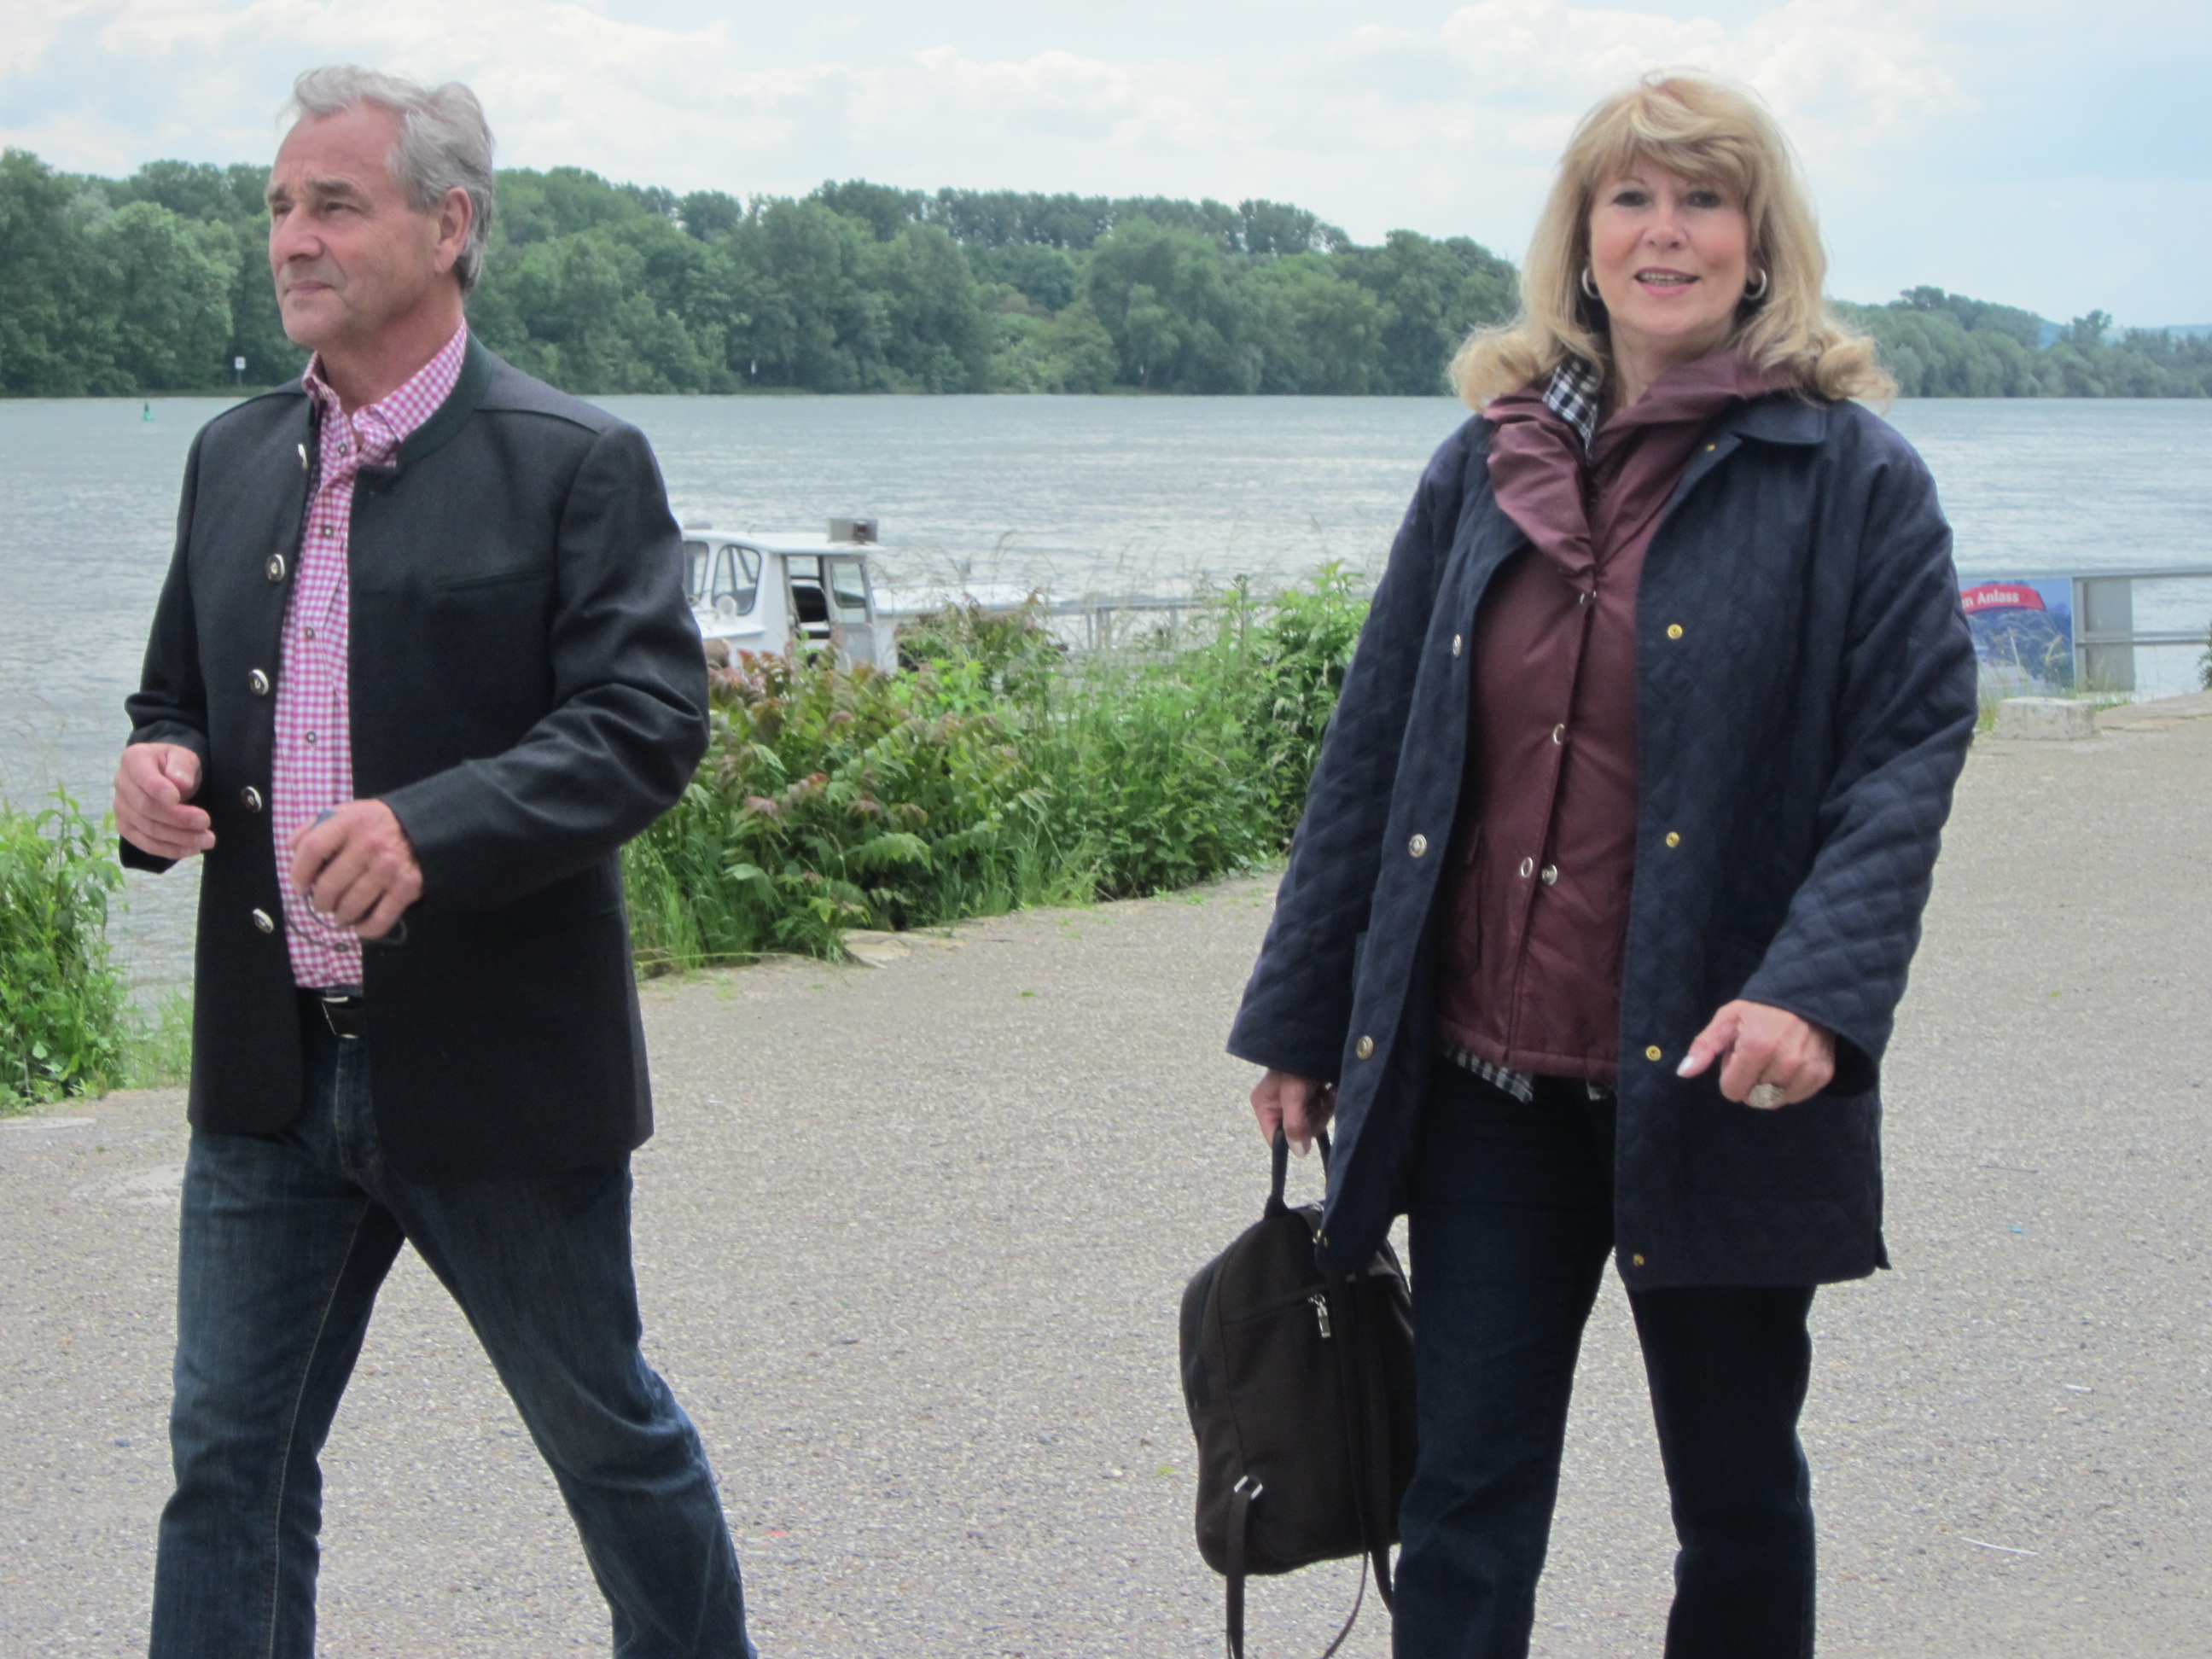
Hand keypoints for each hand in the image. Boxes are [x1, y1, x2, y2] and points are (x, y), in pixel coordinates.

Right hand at [114, 743, 212, 859]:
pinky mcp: (126, 827)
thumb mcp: (185, 756)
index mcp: (134, 760)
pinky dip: (169, 849)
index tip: (177, 799)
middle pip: (146, 808)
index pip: (143, 777)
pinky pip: (145, 843)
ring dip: (178, 838)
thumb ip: (182, 765)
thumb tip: (180, 783)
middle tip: (205, 822)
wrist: (167, 775)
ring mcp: (121, 808)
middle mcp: (122, 784)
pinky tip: (191, 849)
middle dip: (178, 818)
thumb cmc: (176, 765)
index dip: (158, 789)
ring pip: (147, 829)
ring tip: (206, 840)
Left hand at [287, 800, 421, 939]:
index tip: (300, 886)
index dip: (299, 872)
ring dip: (340, 917)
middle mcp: (369, 844)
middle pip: (329, 885)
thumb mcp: (349, 813)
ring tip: (341, 915)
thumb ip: (317, 826)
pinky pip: (379, 919)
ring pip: (351, 906)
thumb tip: (291, 848)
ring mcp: (389, 868)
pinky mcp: (408, 887)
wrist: (427, 828)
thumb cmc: (378, 824)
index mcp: (350, 822)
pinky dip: (366, 929)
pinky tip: (360, 926)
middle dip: (320, 902)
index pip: (312, 849)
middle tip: (322, 905)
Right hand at [1252, 1068, 1335, 1153]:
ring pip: (1312, 1122)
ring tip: (1323, 1091)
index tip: (1305, 1123)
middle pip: (1297, 1132)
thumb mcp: (1294, 1095)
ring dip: (1323, 1109)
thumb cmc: (1298, 1065)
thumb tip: (1299, 1153)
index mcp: (1264, 1106)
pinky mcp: (1309, 1098)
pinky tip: (1328, 1090)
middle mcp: (1277, 1106)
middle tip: (1316, 1099)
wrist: (1317, 1039)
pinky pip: (1321, 1112)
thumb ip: (1294, 1125)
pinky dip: (1328, 1102)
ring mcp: (1294, 1103)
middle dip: (1312, 1117)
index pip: (1274, 1139)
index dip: (1292, 1138)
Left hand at [1677, 1000, 1834, 1107]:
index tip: (1737, 1058)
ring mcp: (1806, 1069)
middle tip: (1756, 1057)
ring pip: (1775, 1101)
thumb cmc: (1761, 1009)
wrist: (1806, 997)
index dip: (1730, 1076)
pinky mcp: (1822, 1074)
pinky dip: (1788, 1088)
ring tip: (1772, 1060)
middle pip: (1753, 1098)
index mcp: (1757, 1047)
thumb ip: (1705, 1046)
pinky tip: (1789, 1066)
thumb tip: (1684, 1072)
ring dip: (1768, 1087)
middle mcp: (1785, 1061)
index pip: (1732, 1091)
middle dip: (1749, 1082)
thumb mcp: (1728, 1019)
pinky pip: (1796, 1097)